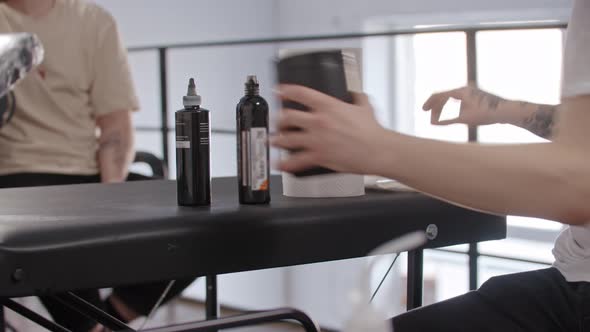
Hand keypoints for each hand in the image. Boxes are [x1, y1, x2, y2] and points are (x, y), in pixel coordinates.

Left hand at [271, 85, 389, 174]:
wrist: (377, 150)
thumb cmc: (372, 131)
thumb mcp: (364, 105)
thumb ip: (356, 97)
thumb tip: (354, 93)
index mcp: (328, 106)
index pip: (300, 93)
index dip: (285, 90)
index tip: (279, 91)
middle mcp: (318, 121)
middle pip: (287, 116)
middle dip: (278, 119)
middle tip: (276, 121)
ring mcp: (316, 140)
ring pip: (287, 139)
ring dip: (277, 139)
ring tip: (273, 140)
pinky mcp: (318, 156)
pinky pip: (296, 161)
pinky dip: (285, 163)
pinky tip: (279, 163)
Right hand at [422, 86, 507, 125]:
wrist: (506, 111)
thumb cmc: (485, 114)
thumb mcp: (464, 119)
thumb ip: (447, 121)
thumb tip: (433, 123)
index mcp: (460, 91)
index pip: (439, 95)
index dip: (430, 103)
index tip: (423, 110)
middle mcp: (465, 89)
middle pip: (445, 96)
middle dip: (437, 108)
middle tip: (431, 119)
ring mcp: (471, 92)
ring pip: (452, 98)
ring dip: (444, 107)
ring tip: (439, 117)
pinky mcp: (476, 96)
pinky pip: (459, 99)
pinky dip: (452, 106)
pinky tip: (452, 112)